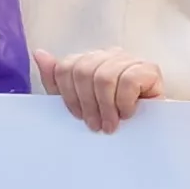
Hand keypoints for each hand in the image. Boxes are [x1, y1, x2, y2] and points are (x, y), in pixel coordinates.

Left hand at [42, 48, 163, 132]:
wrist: (147, 134)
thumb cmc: (111, 118)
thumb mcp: (78, 104)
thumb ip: (57, 80)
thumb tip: (39, 53)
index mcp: (90, 60)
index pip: (67, 67)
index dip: (69, 95)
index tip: (78, 117)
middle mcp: (109, 55)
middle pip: (83, 71)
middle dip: (87, 103)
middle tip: (96, 126)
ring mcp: (130, 60)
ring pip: (104, 76)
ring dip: (106, 107)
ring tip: (111, 125)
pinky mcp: (150, 69)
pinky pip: (128, 80)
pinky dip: (124, 102)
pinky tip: (128, 114)